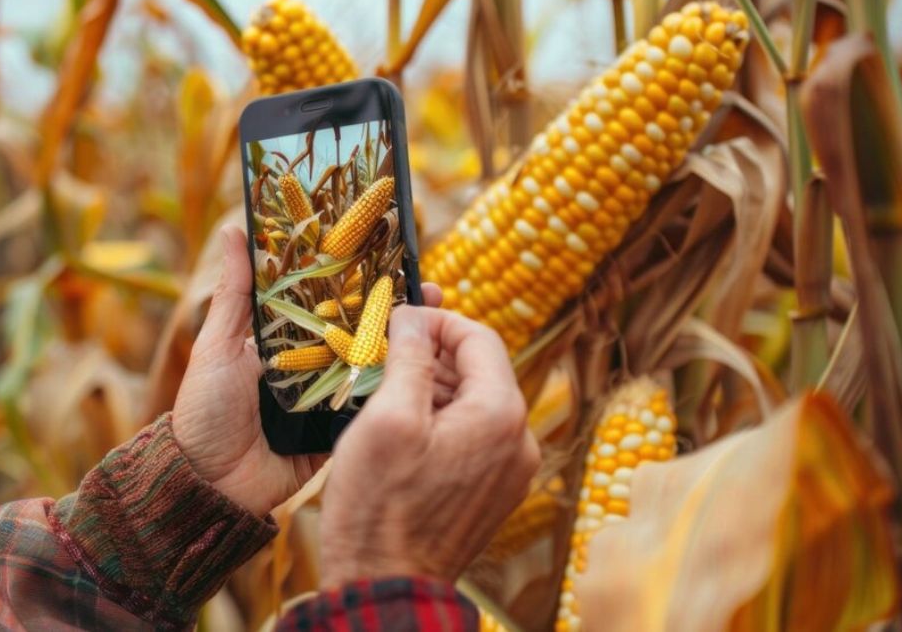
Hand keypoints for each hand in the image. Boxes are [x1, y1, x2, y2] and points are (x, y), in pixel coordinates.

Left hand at [170, 225, 444, 515]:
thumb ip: (235, 291)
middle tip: (434, 292)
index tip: (395, 255)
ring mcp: (328, 399)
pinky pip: (371, 408)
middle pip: (361, 330)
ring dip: (407, 348)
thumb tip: (234, 227)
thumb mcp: (218, 345)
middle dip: (398, 312)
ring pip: (374, 366)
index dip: (361, 280)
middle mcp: (312, 364)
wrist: (208, 483)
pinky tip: (432, 375)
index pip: (330, 300)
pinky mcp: (339, 431)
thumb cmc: (204, 409)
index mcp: (286, 338)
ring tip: (443, 326)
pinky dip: (397, 393)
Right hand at [318, 306, 539, 587]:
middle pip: (480, 370)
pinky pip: (474, 437)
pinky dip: (442, 421)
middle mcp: (521, 440)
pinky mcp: (495, 492)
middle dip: (432, 355)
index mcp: (500, 414)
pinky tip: (402, 429)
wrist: (386, 585)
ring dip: (434, 388)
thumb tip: (413, 316)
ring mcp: (512, 471)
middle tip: (384, 352)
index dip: (437, 320)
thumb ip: (409, 357)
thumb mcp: (388, 418)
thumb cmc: (381, 506)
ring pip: (475, 403)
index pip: (479, 337)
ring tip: (385, 390)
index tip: (398, 318)